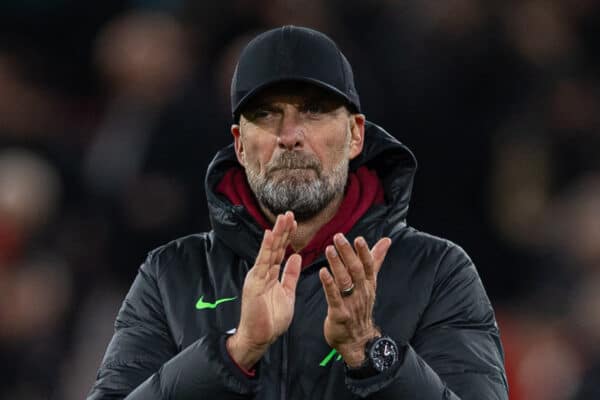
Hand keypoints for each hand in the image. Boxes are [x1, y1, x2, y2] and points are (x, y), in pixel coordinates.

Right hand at [227, 211, 300, 369]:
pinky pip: (262, 262)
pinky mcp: (254, 283)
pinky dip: (266, 248)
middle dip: (282, 230)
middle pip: (274, 247)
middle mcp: (263, 272)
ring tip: (283, 218)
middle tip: (289, 213)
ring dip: (276, 233)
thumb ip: (290, 275)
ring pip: (269, 250)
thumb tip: (296, 257)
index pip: (280, 251)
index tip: (295, 222)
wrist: (259, 337)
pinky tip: (270, 235)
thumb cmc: (271, 319)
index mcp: (270, 275)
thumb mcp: (287, 293)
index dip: (287, 237)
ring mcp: (258, 276)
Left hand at [319, 234, 391, 366]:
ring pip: (345, 281)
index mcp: (369, 284)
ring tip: (329, 249)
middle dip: (348, 253)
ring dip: (337, 264)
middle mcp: (362, 292)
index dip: (364, 252)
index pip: (369, 265)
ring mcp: (351, 304)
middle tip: (338, 237)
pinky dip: (329, 284)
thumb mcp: (370, 283)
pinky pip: (334, 297)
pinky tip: (323, 272)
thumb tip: (386, 240)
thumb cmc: (361, 307)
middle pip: (356, 270)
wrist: (357, 340)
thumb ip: (376, 260)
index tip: (358, 239)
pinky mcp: (340, 314)